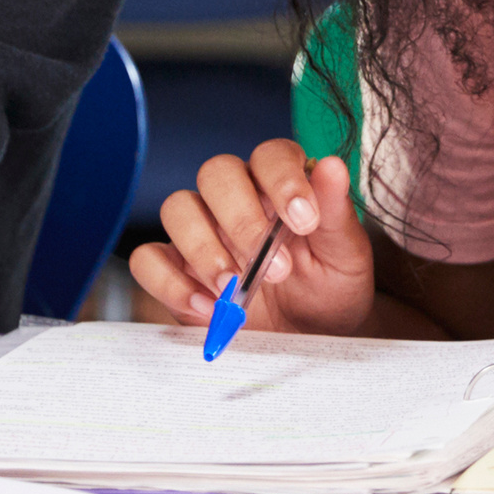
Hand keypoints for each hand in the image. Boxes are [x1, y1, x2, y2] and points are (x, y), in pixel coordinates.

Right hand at [126, 140, 376, 335]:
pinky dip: (171, 283)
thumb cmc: (328, 289)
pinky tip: (208, 308)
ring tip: (234, 289)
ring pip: (177, 208)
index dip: (282, 179)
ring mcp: (201, 231)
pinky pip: (149, 260)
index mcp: (279, 185)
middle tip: (274, 269)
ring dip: (204, 250)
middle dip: (242, 219)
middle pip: (215, 173)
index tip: (304, 221)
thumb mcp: (344, 256)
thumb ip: (336, 212)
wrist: (310, 338)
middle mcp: (235, 199)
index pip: (270, 155)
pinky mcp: (175, 269)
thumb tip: (331, 166)